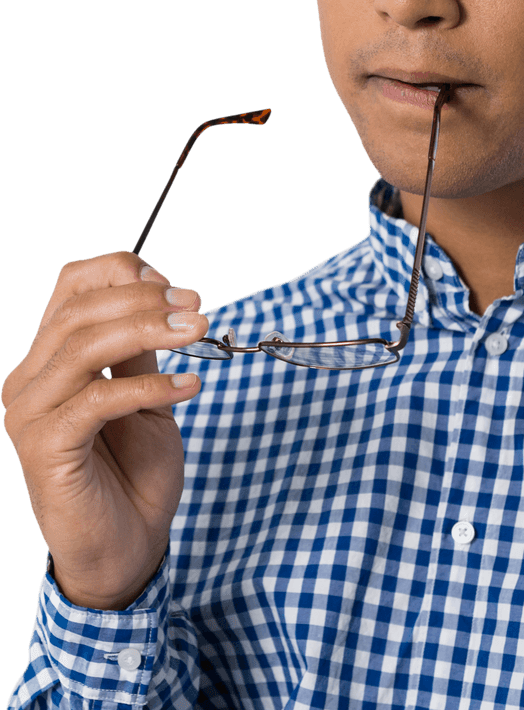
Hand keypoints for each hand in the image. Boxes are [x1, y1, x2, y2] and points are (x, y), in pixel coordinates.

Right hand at [2, 251, 206, 609]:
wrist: (128, 544)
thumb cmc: (134, 470)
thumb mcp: (147, 394)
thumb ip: (141, 350)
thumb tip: (164, 297)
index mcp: (52, 359)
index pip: (70, 287)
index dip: (120, 272)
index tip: (173, 283)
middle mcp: (30, 380)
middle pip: (80, 311)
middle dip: (146, 300)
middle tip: (198, 309)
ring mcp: (31, 413)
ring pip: (84, 347)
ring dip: (149, 331)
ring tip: (198, 332)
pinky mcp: (45, 447)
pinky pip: (97, 400)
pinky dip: (149, 386)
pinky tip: (190, 387)